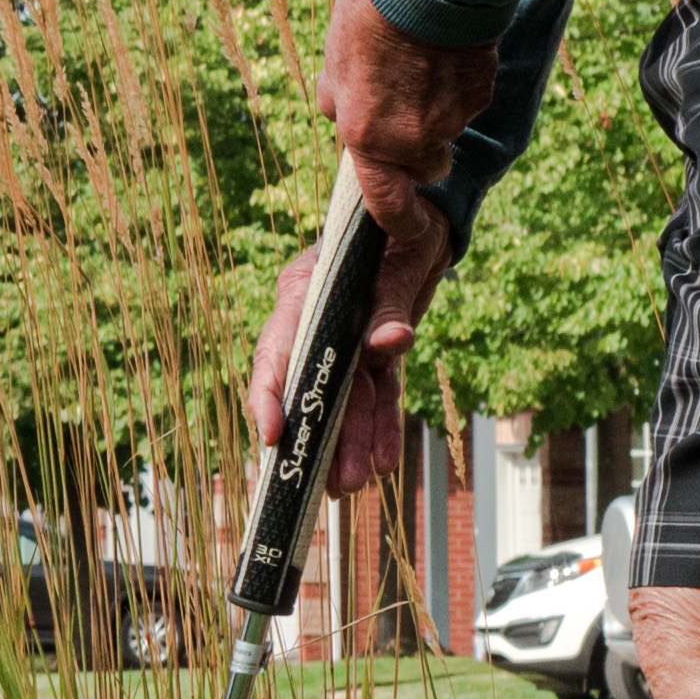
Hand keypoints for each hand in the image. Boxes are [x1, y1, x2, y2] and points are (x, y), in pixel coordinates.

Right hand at [243, 184, 452, 496]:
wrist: (430, 214)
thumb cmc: (404, 224)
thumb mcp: (399, 258)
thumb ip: (389, 302)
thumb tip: (393, 343)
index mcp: (303, 292)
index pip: (276, 351)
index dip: (269, 395)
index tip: (272, 436)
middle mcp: (317, 322)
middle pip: (310, 388)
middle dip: (319, 437)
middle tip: (326, 483)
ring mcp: (346, 339)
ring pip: (345, 399)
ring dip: (351, 442)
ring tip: (357, 484)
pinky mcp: (376, 350)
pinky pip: (377, 395)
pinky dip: (382, 426)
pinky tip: (385, 460)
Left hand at [317, 0, 502, 210]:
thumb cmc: (370, 16)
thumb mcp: (333, 61)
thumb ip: (339, 101)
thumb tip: (340, 117)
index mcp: (368, 136)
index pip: (385, 203)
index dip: (399, 221)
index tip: (408, 227)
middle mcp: (413, 138)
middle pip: (426, 166)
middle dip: (420, 150)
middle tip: (409, 108)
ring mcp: (453, 118)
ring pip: (449, 132)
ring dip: (438, 112)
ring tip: (423, 64)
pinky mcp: (482, 93)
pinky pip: (470, 103)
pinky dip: (459, 86)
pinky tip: (446, 52)